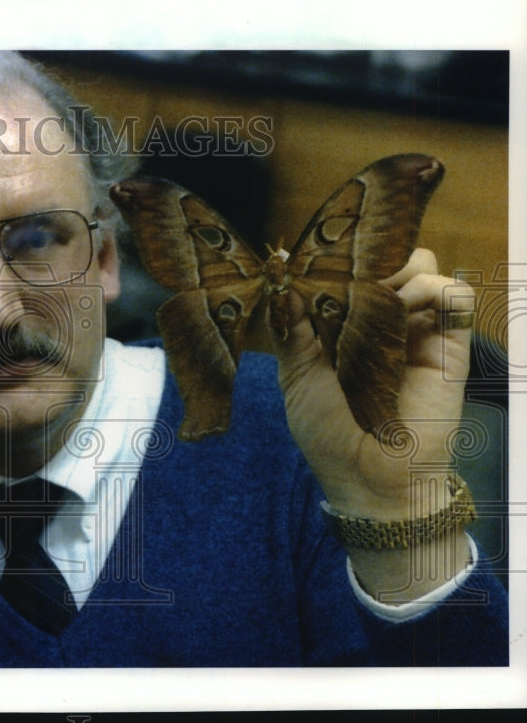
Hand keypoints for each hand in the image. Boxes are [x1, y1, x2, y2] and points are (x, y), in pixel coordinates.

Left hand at [274, 249, 473, 519]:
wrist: (371, 479)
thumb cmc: (328, 431)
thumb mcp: (297, 374)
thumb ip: (290, 326)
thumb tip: (278, 273)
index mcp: (343, 323)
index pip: (346, 270)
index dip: (336, 256)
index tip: (318, 254)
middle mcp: (381, 319)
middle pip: (385, 259)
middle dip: (368, 255)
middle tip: (350, 273)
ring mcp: (417, 327)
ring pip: (421, 266)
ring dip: (398, 269)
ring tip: (376, 296)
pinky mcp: (450, 343)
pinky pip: (456, 295)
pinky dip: (435, 287)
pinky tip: (407, 305)